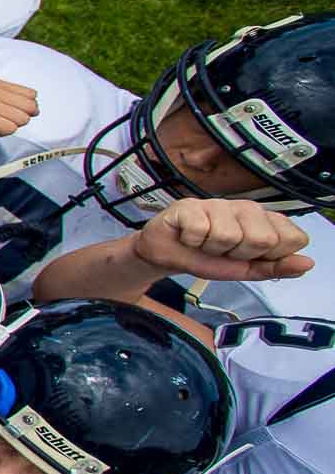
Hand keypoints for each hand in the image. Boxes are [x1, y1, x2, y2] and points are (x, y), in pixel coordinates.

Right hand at [131, 197, 313, 282]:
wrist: (165, 256)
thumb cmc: (205, 258)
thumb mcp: (245, 269)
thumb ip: (275, 267)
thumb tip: (307, 263)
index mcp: (265, 221)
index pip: (292, 238)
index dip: (270, 256)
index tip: (250, 256)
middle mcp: (246, 208)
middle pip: (261, 239)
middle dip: (238, 254)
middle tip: (223, 251)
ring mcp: (218, 204)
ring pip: (228, 236)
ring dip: (211, 249)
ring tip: (204, 244)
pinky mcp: (190, 205)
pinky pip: (201, 230)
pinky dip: (192, 241)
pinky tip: (188, 236)